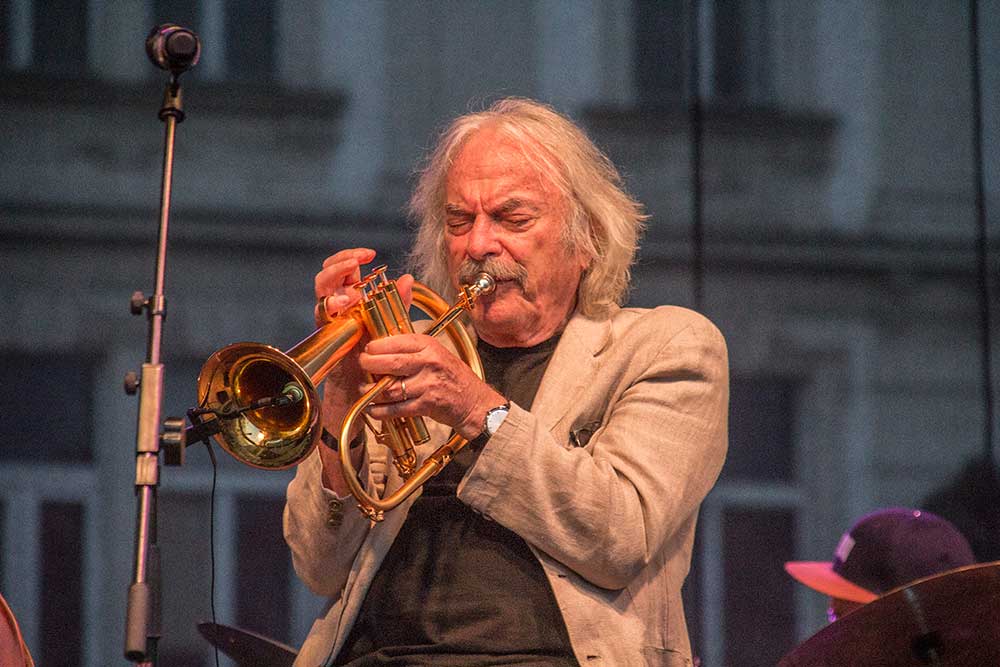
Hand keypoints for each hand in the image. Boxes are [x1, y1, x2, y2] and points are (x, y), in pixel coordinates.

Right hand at [313, 248, 415, 390]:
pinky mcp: (325, 327)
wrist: (364, 380)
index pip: (346, 266)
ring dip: (335, 276)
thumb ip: (399, 301)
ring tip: (354, 278)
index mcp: (352, 294)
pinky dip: (332, 302)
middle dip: (342, 260)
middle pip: (329, 269)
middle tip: (359, 261)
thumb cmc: (377, 351)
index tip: (371, 254)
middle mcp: (337, 300)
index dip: (354, 255)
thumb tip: (408, 278)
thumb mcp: (391, 322)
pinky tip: (346, 302)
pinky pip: (321, 309)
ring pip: (321, 284)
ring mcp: (329, 313)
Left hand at [359, 333, 504, 440]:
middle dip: (369, 364)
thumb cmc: (453, 378)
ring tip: (364, 390)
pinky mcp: (426, 405)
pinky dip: (381, 411)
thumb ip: (413, 351)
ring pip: (390, 388)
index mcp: (430, 346)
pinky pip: (396, 409)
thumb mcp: (437, 354)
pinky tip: (373, 409)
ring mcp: (428, 384)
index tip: (367, 350)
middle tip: (362, 366)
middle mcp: (429, 362)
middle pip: (390, 362)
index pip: (396, 341)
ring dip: (372, 391)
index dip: (376, 346)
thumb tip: (381, 348)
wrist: (475, 403)